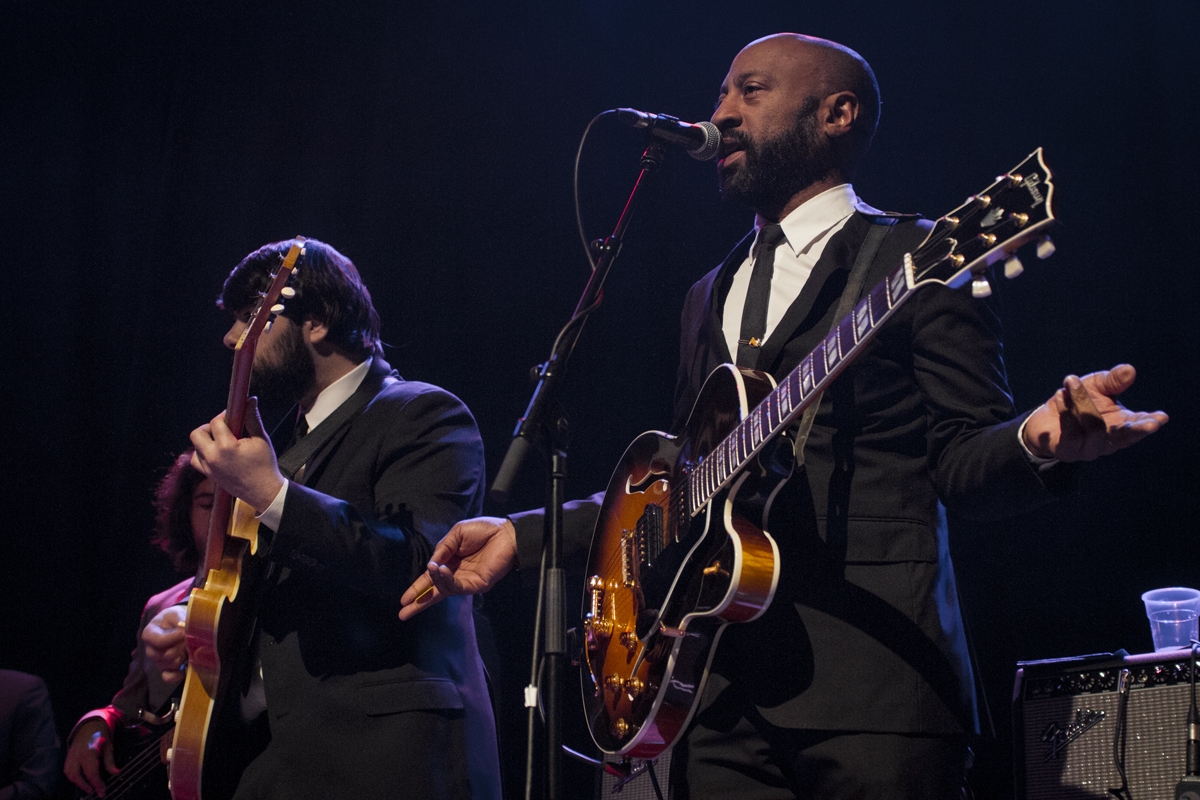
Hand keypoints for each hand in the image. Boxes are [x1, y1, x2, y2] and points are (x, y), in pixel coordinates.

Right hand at [64, 718, 116, 795]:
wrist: (91, 721)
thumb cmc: (101, 732)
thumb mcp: (109, 745)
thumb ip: (110, 761)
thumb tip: (115, 773)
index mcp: (88, 752)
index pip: (91, 774)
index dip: (97, 785)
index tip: (102, 792)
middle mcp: (77, 754)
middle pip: (76, 776)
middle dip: (84, 785)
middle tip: (94, 790)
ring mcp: (71, 753)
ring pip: (69, 772)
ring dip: (76, 781)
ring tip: (87, 785)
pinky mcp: (69, 753)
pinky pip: (67, 767)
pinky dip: (72, 774)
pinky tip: (80, 777)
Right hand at [142, 606, 187, 683]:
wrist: (176, 624)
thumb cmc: (174, 618)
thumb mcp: (175, 613)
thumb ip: (179, 620)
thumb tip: (185, 629)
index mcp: (149, 634)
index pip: (159, 641)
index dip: (174, 638)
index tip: (184, 632)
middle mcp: (151, 650)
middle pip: (167, 655)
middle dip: (182, 647)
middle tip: (190, 639)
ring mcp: (158, 661)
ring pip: (171, 664)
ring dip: (184, 656)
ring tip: (189, 646)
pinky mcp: (166, 669)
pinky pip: (168, 677)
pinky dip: (178, 674)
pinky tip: (185, 667)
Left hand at [190, 396, 283, 510]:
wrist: (264, 491)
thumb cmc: (265, 465)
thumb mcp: (261, 439)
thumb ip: (252, 418)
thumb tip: (250, 399)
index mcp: (226, 447)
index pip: (216, 422)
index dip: (224, 415)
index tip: (233, 416)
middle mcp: (213, 457)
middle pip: (197, 433)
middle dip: (209, 427)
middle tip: (224, 428)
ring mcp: (209, 467)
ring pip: (195, 446)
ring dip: (206, 440)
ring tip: (222, 441)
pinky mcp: (209, 475)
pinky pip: (196, 460)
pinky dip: (203, 453)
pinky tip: (217, 452)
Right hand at [399, 517, 517, 620]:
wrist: (506, 532)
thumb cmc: (485, 530)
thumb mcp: (457, 534)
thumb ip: (442, 548)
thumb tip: (431, 564)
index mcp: (451, 562)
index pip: (431, 578)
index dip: (418, 587)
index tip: (404, 599)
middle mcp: (457, 574)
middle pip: (435, 591)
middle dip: (419, 602)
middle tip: (403, 613)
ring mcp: (467, 581)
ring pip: (444, 589)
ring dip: (432, 583)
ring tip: (426, 575)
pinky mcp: (477, 585)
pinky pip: (457, 585)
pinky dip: (446, 580)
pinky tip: (439, 571)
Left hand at [1023, 364, 1167, 461]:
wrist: (1044, 417)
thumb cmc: (1077, 402)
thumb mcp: (1096, 386)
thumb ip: (1112, 381)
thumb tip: (1129, 370)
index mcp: (1120, 426)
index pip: (1138, 427)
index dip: (1150, 423)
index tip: (1162, 418)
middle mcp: (1108, 441)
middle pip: (1125, 437)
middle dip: (1137, 429)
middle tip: (1151, 424)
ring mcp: (1088, 449)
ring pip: (1094, 428)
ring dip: (1082, 401)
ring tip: (1071, 381)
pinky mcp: (1067, 451)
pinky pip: (1071, 434)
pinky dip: (1065, 411)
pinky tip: (1060, 396)